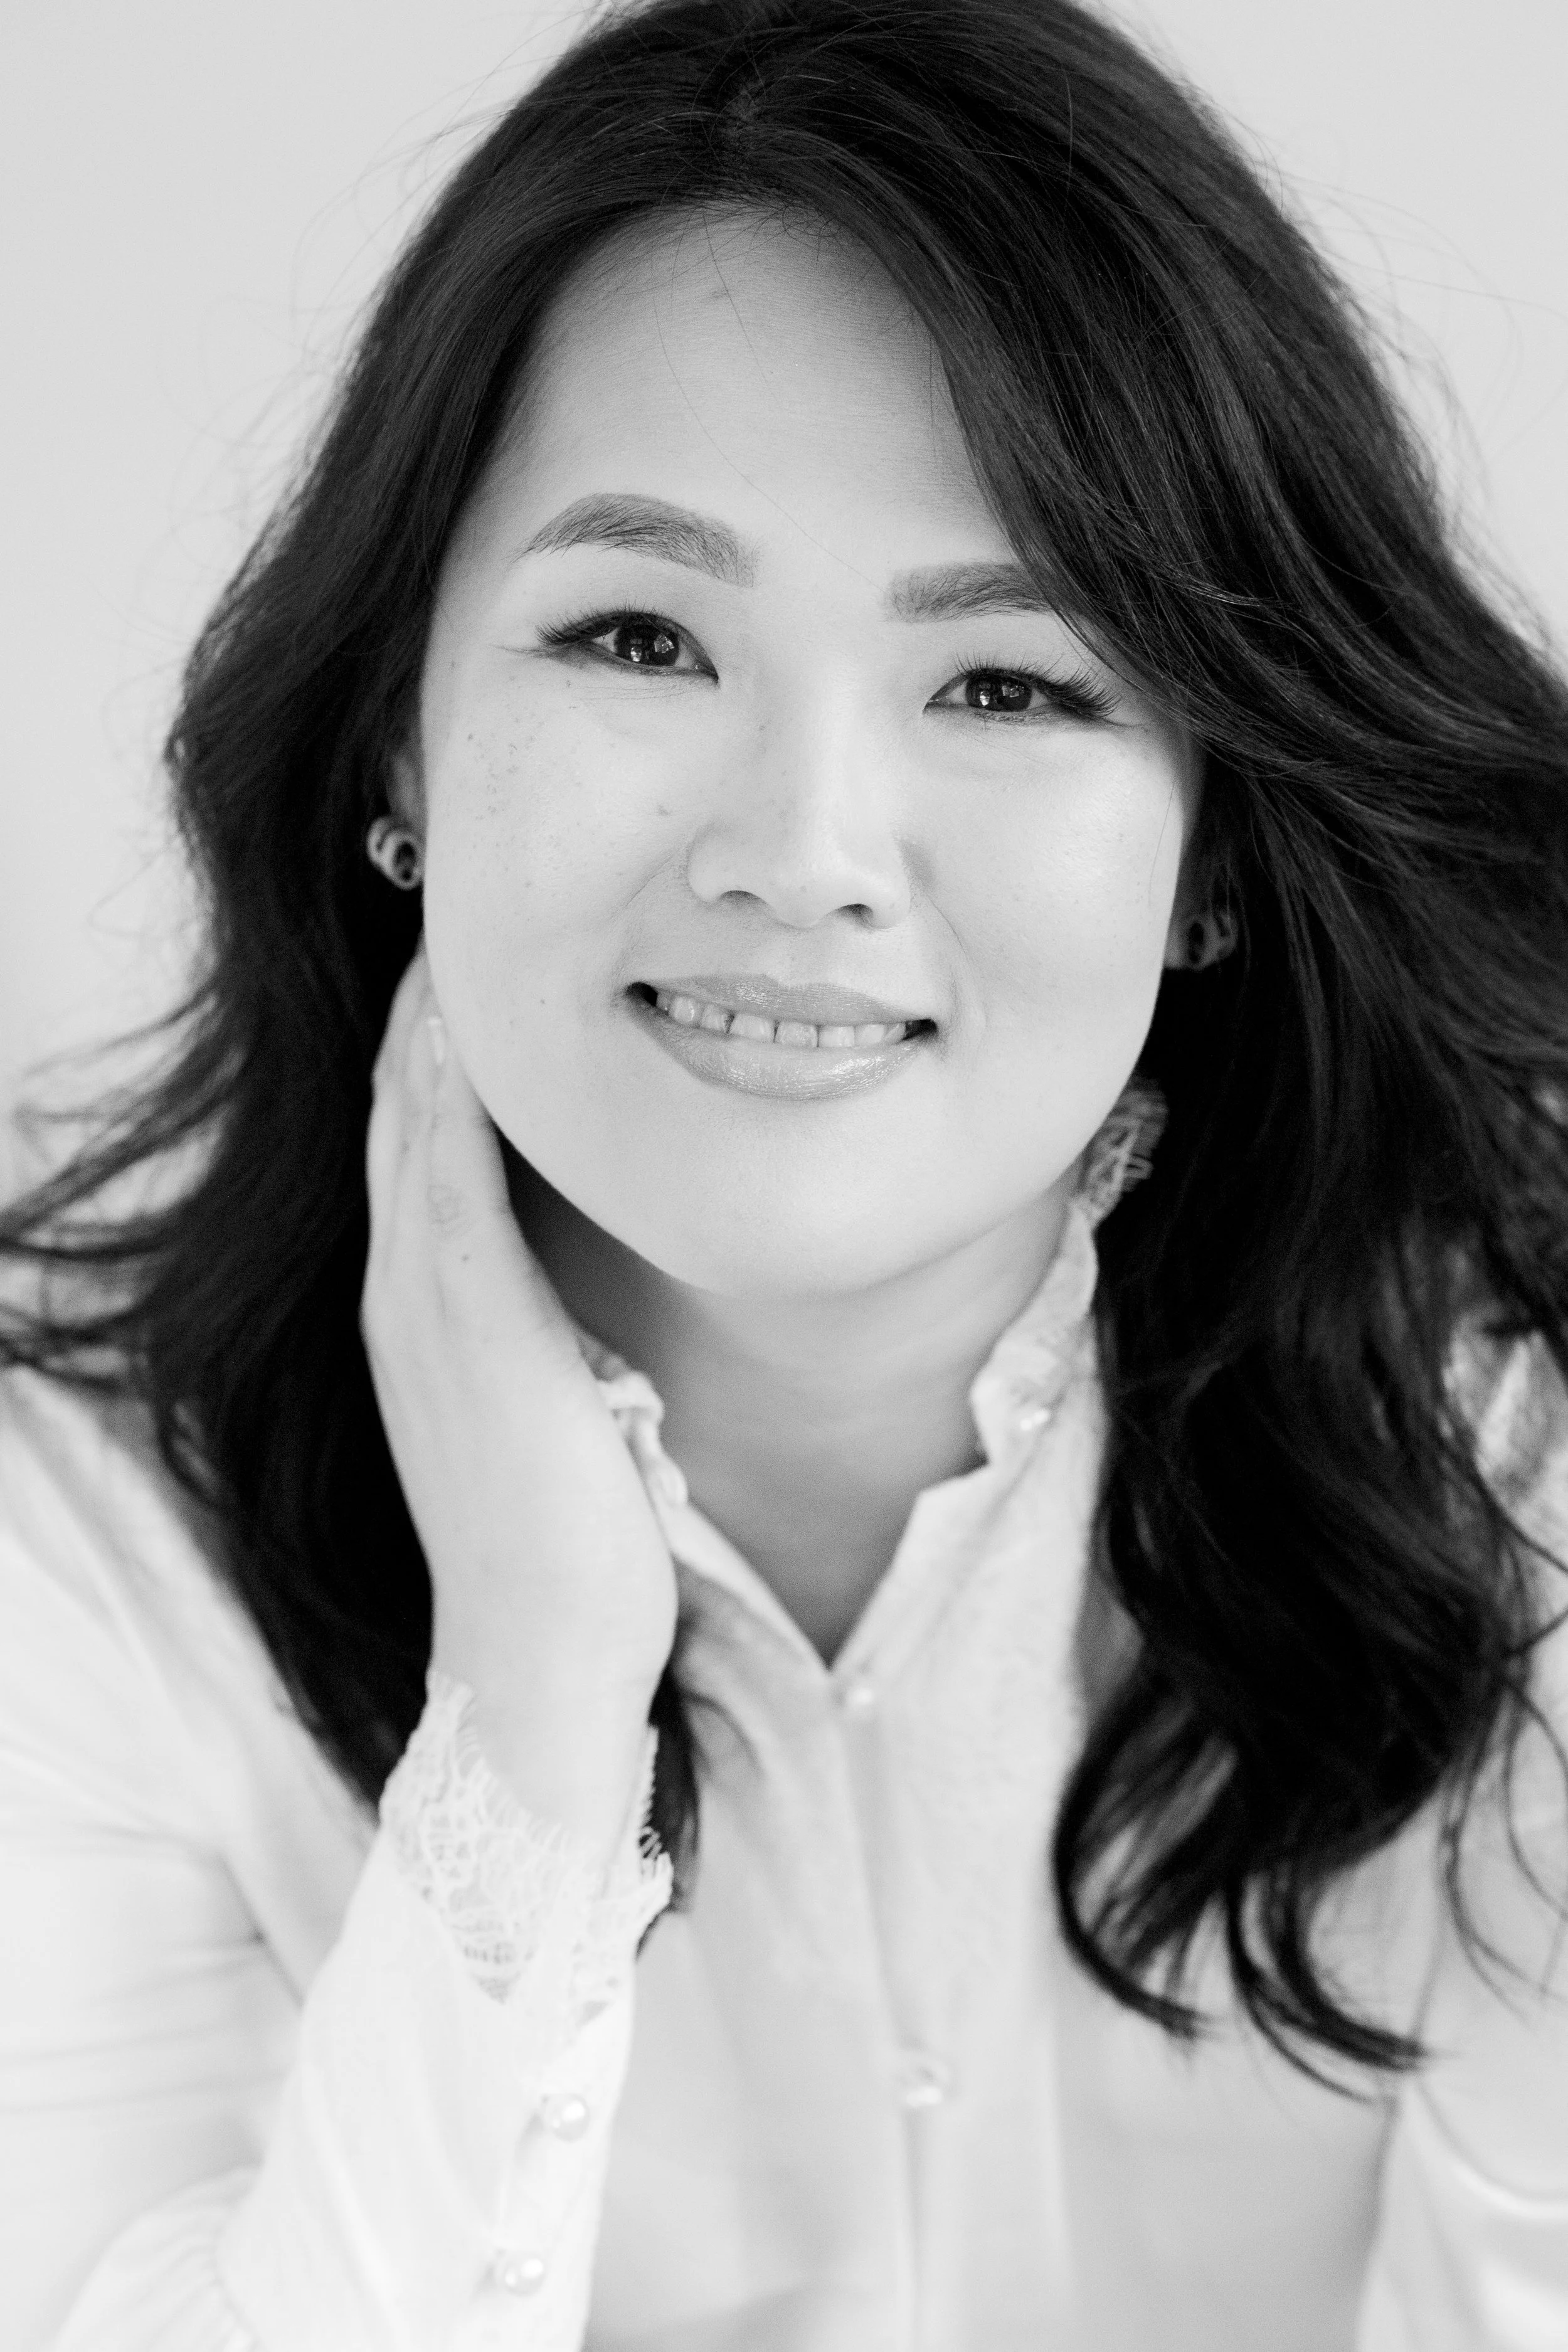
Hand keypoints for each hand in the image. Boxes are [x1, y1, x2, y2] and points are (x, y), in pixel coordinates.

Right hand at [362, 946, 678, 1854]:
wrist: (542, 1654)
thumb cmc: (572, 1545)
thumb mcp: (556, 1412)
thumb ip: (553, 1336)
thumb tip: (597, 1296)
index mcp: (424, 1316)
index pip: (419, 1153)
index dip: (435, 1058)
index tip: (469, 975)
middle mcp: (404, 1298)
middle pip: (400, 1117)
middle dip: (424, 1017)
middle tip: (452, 916)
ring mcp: (423, 1307)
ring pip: (412, 1127)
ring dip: (432, 1029)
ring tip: (455, 934)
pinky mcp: (468, 1321)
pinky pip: (448, 1174)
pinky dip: (453, 1093)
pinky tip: (474, 1024)